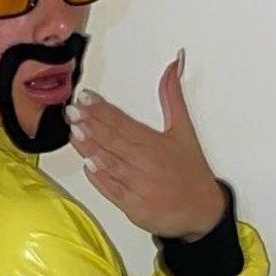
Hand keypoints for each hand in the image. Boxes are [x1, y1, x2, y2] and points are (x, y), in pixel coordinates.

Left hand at [64, 50, 226, 239]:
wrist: (203, 212)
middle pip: (114, 140)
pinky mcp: (135, 207)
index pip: (125, 122)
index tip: (86, 97)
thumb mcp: (185, 129)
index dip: (103, 109)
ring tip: (73, 131)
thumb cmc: (191, 172)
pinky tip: (87, 164)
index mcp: (157, 143)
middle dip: (91, 124)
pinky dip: (100, 179)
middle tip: (72, 110)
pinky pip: (113, 191)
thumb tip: (174, 64)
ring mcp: (140, 186)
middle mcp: (147, 164)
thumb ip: (172, 96)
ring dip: (91, 147)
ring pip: (111, 164)